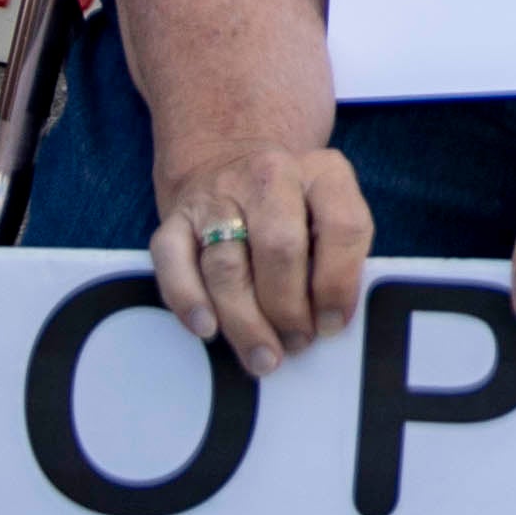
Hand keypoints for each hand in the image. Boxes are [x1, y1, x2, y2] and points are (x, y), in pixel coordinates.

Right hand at [148, 141, 373, 376]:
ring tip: (264, 356)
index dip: (340, 282)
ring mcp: (217, 196)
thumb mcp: (328, 212)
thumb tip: (327, 322)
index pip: (343, 225)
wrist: (227, 158)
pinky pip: (172, 261)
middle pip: (279, 248)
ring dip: (246, 320)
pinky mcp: (175, 218)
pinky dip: (188, 299)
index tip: (332, 324)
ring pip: (227, 265)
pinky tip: (207, 329)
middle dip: (289, 308)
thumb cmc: (292, 208)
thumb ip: (337, 257)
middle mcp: (270, 176)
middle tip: (296, 344)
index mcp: (323, 173)